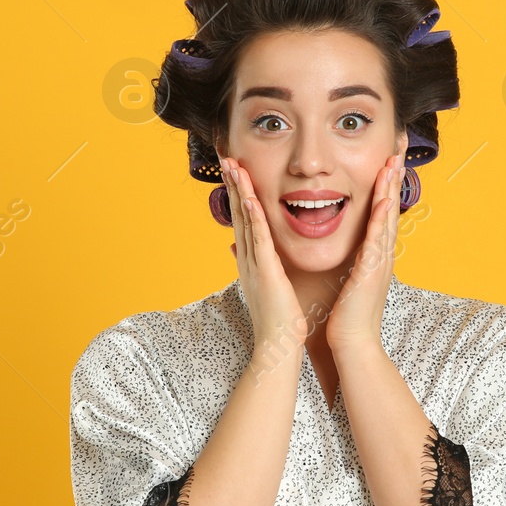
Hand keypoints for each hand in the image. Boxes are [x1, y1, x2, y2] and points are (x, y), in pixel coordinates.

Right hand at [221, 156, 309, 360]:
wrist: (278, 346)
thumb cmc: (278, 320)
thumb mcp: (264, 286)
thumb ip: (253, 264)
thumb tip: (235, 248)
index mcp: (250, 261)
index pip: (243, 221)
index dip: (238, 195)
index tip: (234, 172)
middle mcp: (247, 259)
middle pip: (238, 214)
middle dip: (233, 186)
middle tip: (227, 159)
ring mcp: (254, 263)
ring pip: (246, 220)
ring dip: (239, 192)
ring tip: (233, 167)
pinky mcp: (265, 270)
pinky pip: (258, 237)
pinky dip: (253, 216)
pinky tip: (249, 197)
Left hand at [325, 154, 401, 354]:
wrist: (353, 344)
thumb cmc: (346, 317)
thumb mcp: (347, 280)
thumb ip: (348, 262)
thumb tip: (344, 251)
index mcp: (373, 255)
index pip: (380, 212)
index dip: (384, 185)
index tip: (386, 159)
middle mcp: (381, 254)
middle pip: (389, 207)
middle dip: (393, 177)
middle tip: (397, 147)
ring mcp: (379, 262)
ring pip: (387, 217)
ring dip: (391, 189)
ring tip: (394, 161)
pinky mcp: (371, 272)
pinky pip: (377, 240)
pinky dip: (381, 218)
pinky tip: (383, 199)